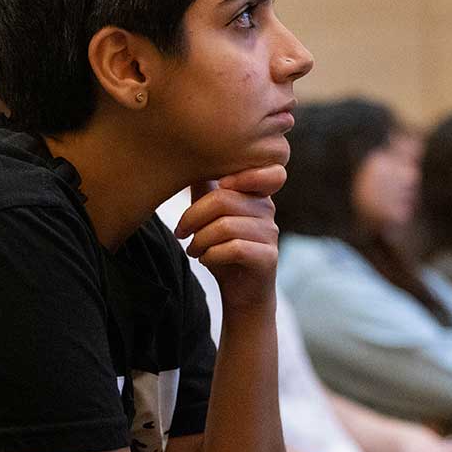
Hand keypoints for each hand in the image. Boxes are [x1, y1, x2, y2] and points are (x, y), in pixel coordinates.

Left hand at [175, 164, 285, 309]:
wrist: (242, 293)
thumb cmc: (224, 249)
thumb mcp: (211, 216)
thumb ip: (205, 189)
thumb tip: (187, 158)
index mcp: (254, 193)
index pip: (254, 169)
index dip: (237, 173)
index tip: (216, 187)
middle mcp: (267, 209)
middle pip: (223, 199)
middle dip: (193, 217)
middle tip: (180, 233)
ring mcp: (270, 234)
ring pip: (225, 226)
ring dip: (199, 240)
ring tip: (193, 250)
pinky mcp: (268, 257)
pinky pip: (234, 248)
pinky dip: (211, 255)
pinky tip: (206, 259)